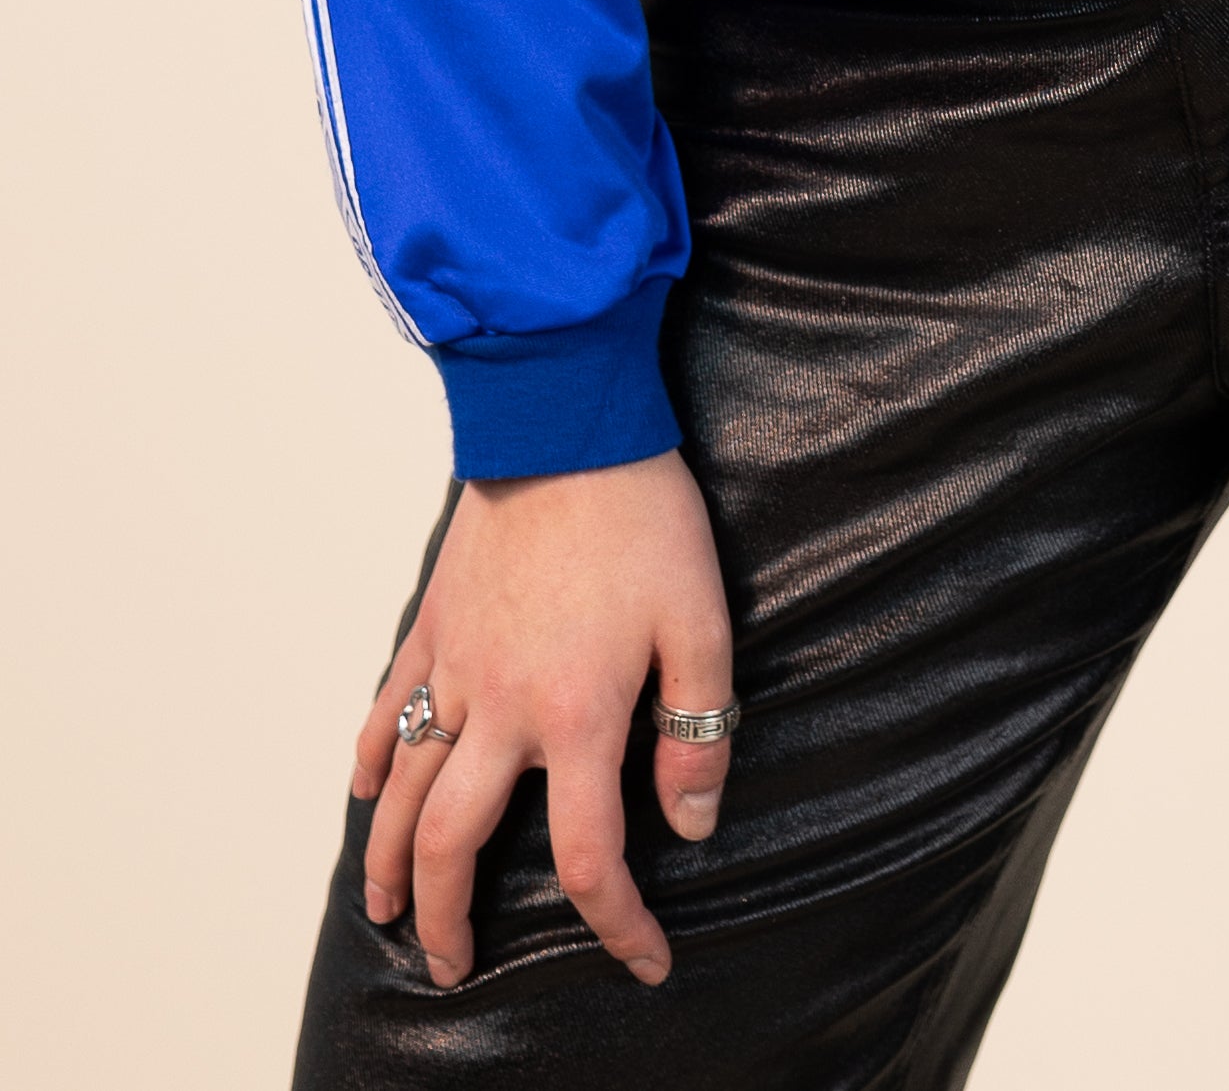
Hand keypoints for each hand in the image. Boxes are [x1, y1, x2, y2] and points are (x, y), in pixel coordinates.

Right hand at [350, 445, 730, 992]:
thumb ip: (699, 728)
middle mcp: (501, 711)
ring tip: (388, 912)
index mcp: (577, 716)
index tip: (643, 959)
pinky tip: (367, 792)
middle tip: (454, 968)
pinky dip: (370, 759)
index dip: (616, 923)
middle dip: (450, 921)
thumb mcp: (701, 619)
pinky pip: (385, 710)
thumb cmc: (643, 516)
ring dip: (391, 863)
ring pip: (403, 793)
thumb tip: (690, 823)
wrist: (563, 421)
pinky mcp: (432, 626)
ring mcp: (454, 670)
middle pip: (454, 846)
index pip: (587, 855)